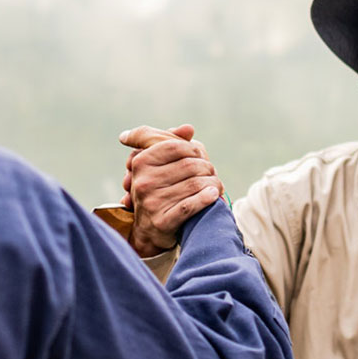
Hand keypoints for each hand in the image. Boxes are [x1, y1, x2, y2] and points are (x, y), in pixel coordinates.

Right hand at [118, 124, 224, 256]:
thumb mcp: (158, 163)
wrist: (148, 229)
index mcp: (141, 162)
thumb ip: (171, 141)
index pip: (175, 145)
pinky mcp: (162, 221)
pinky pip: (190, 206)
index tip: (200, 156)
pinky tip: (213, 195)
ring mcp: (152, 202)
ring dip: (212, 184)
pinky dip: (206, 199)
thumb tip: (188, 129)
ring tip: (216, 185)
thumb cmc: (158, 189)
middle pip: (188, 165)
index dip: (194, 149)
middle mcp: (143, 181)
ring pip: (193, 184)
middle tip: (212, 173)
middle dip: (207, 168)